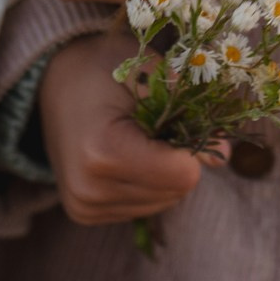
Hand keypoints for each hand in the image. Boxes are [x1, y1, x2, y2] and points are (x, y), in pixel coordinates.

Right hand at [38, 33, 210, 224]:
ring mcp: (83, 207)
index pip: (183, 175)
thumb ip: (190, 111)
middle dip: (179, 158)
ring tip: (139, 137)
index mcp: (102, 153)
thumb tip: (225, 155)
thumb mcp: (151, 72)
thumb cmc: (104, 66)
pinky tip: (127, 154)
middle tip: (156, 123)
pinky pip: (143, 207)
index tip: (175, 116)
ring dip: (164, 172)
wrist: (54, 79)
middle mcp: (88, 190)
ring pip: (163, 202)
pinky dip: (147, 183)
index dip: (192, 144)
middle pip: (176, 192)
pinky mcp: (83, 214)